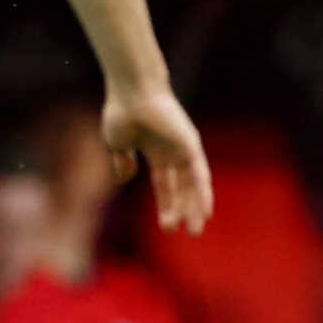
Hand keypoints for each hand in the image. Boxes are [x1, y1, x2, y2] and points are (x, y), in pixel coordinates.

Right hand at [103, 81, 211, 232]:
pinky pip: (200, 174)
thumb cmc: (122, 110)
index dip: (166, 203)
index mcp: (156, 150)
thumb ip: (121, 161)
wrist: (130, 91)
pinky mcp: (191, 145)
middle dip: (180, 209)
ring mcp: (184, 148)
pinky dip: (203, 193)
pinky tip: (206, 211)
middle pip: (180, 187)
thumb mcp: (117, 143)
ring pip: (192, 185)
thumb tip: (125, 178)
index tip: (167, 225)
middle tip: (182, 231)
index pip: (164, 184)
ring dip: (194, 207)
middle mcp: (173, 151)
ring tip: (195, 230)